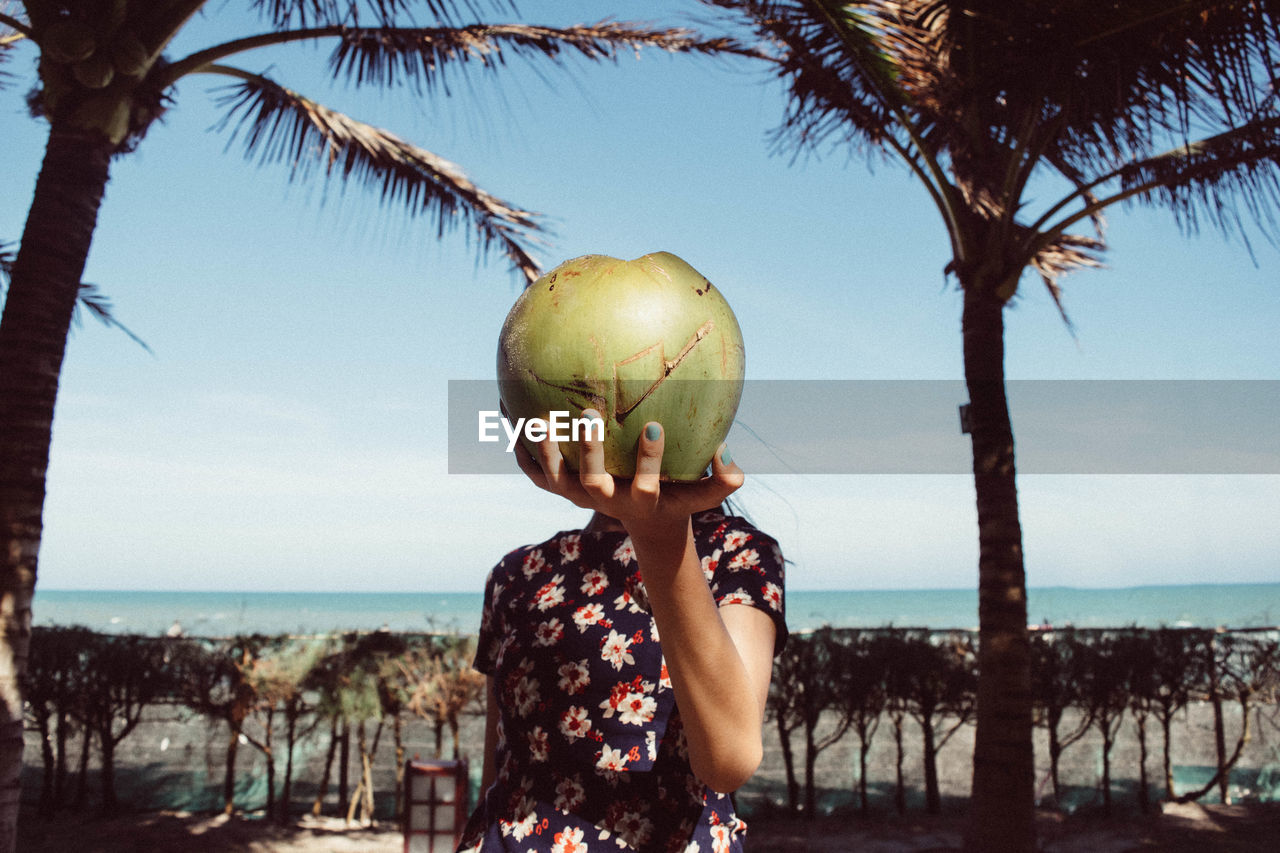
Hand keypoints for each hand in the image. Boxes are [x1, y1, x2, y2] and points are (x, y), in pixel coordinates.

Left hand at [514, 408, 742, 527]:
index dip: (649, 460)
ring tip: (537, 417)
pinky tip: (509, 410)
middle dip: (590, 451)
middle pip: (591, 484)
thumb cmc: (681, 498)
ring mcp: (579, 497)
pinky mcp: (561, 489)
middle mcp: (606, 501)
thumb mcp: (707, 494)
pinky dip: (520, 446)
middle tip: (590, 413)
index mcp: (641, 502)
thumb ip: (725, 478)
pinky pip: (533, 471)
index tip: (655, 425)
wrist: (647, 520)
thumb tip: (725, 448)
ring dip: (544, 451)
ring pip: (554, 480)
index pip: (646, 485)